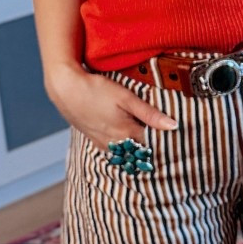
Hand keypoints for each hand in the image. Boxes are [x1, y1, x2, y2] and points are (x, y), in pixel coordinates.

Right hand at [45, 65, 177, 151]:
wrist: (65, 89)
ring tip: (150, 145)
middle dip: (153, 150)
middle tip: (169, 148)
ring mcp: (104, 143)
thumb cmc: (96, 89)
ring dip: (138, 151)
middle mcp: (116, 143)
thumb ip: (150, 113)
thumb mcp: (126, 97)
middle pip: (141, 152)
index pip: (153, 145)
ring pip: (127, 154)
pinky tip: (129, 142)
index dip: (166, 143)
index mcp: (127, 133)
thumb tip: (173, 126)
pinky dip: (124, 149)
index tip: (177, 142)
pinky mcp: (95, 140)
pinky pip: (115, 151)